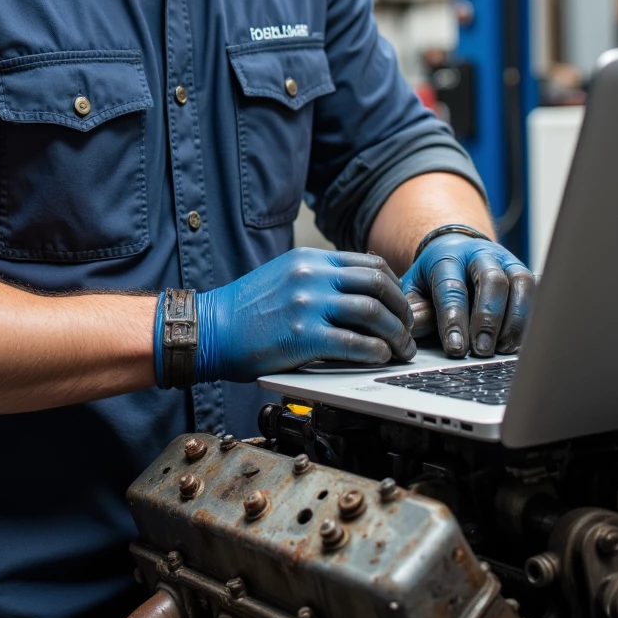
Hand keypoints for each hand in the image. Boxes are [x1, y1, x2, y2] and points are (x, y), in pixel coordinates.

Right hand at [195, 248, 416, 382]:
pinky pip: (354, 343)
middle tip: (408, 330)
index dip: (394, 286)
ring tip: (400, 350)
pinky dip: (375, 351)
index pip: (369, 264)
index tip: (400, 305)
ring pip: (373, 312)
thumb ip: (319, 278)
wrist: (209, 329)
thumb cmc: (244, 310)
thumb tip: (360, 293)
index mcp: (309, 260)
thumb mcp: (284, 276)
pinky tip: (379, 358)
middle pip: (378, 284)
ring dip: (395, 334)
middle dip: (402, 310)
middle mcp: (311, 276)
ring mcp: (307, 304)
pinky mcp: (302, 336)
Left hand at [400, 232, 533, 357]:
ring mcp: (507, 261)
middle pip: (492, 280)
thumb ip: (416, 309)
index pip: (452, 288)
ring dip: (515, 320)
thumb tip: (411, 331)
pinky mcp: (525, 273)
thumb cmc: (435, 276)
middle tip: (481, 350)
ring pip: (520, 283)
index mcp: (447, 257)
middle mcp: (481, 255)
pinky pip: (536, 291)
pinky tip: (520, 340)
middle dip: (488, 318)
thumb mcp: (416, 287)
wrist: (458, 250)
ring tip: (502, 349)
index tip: (456, 348)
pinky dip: (531, 316)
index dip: (454, 319)